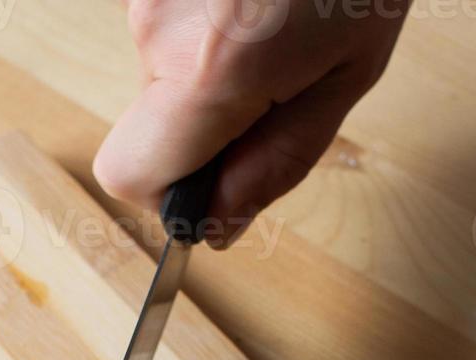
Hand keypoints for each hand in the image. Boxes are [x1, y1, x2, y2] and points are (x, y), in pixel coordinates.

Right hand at [95, 0, 410, 245]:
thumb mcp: (346, 74)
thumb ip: (279, 160)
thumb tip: (219, 224)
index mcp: (210, 71)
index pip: (128, 175)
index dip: (170, 190)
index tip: (215, 176)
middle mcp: (158, 29)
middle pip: (149, 121)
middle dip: (207, 119)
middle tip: (279, 74)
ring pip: (160, 68)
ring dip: (213, 63)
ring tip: (277, 16)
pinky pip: (168, 24)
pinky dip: (209, 21)